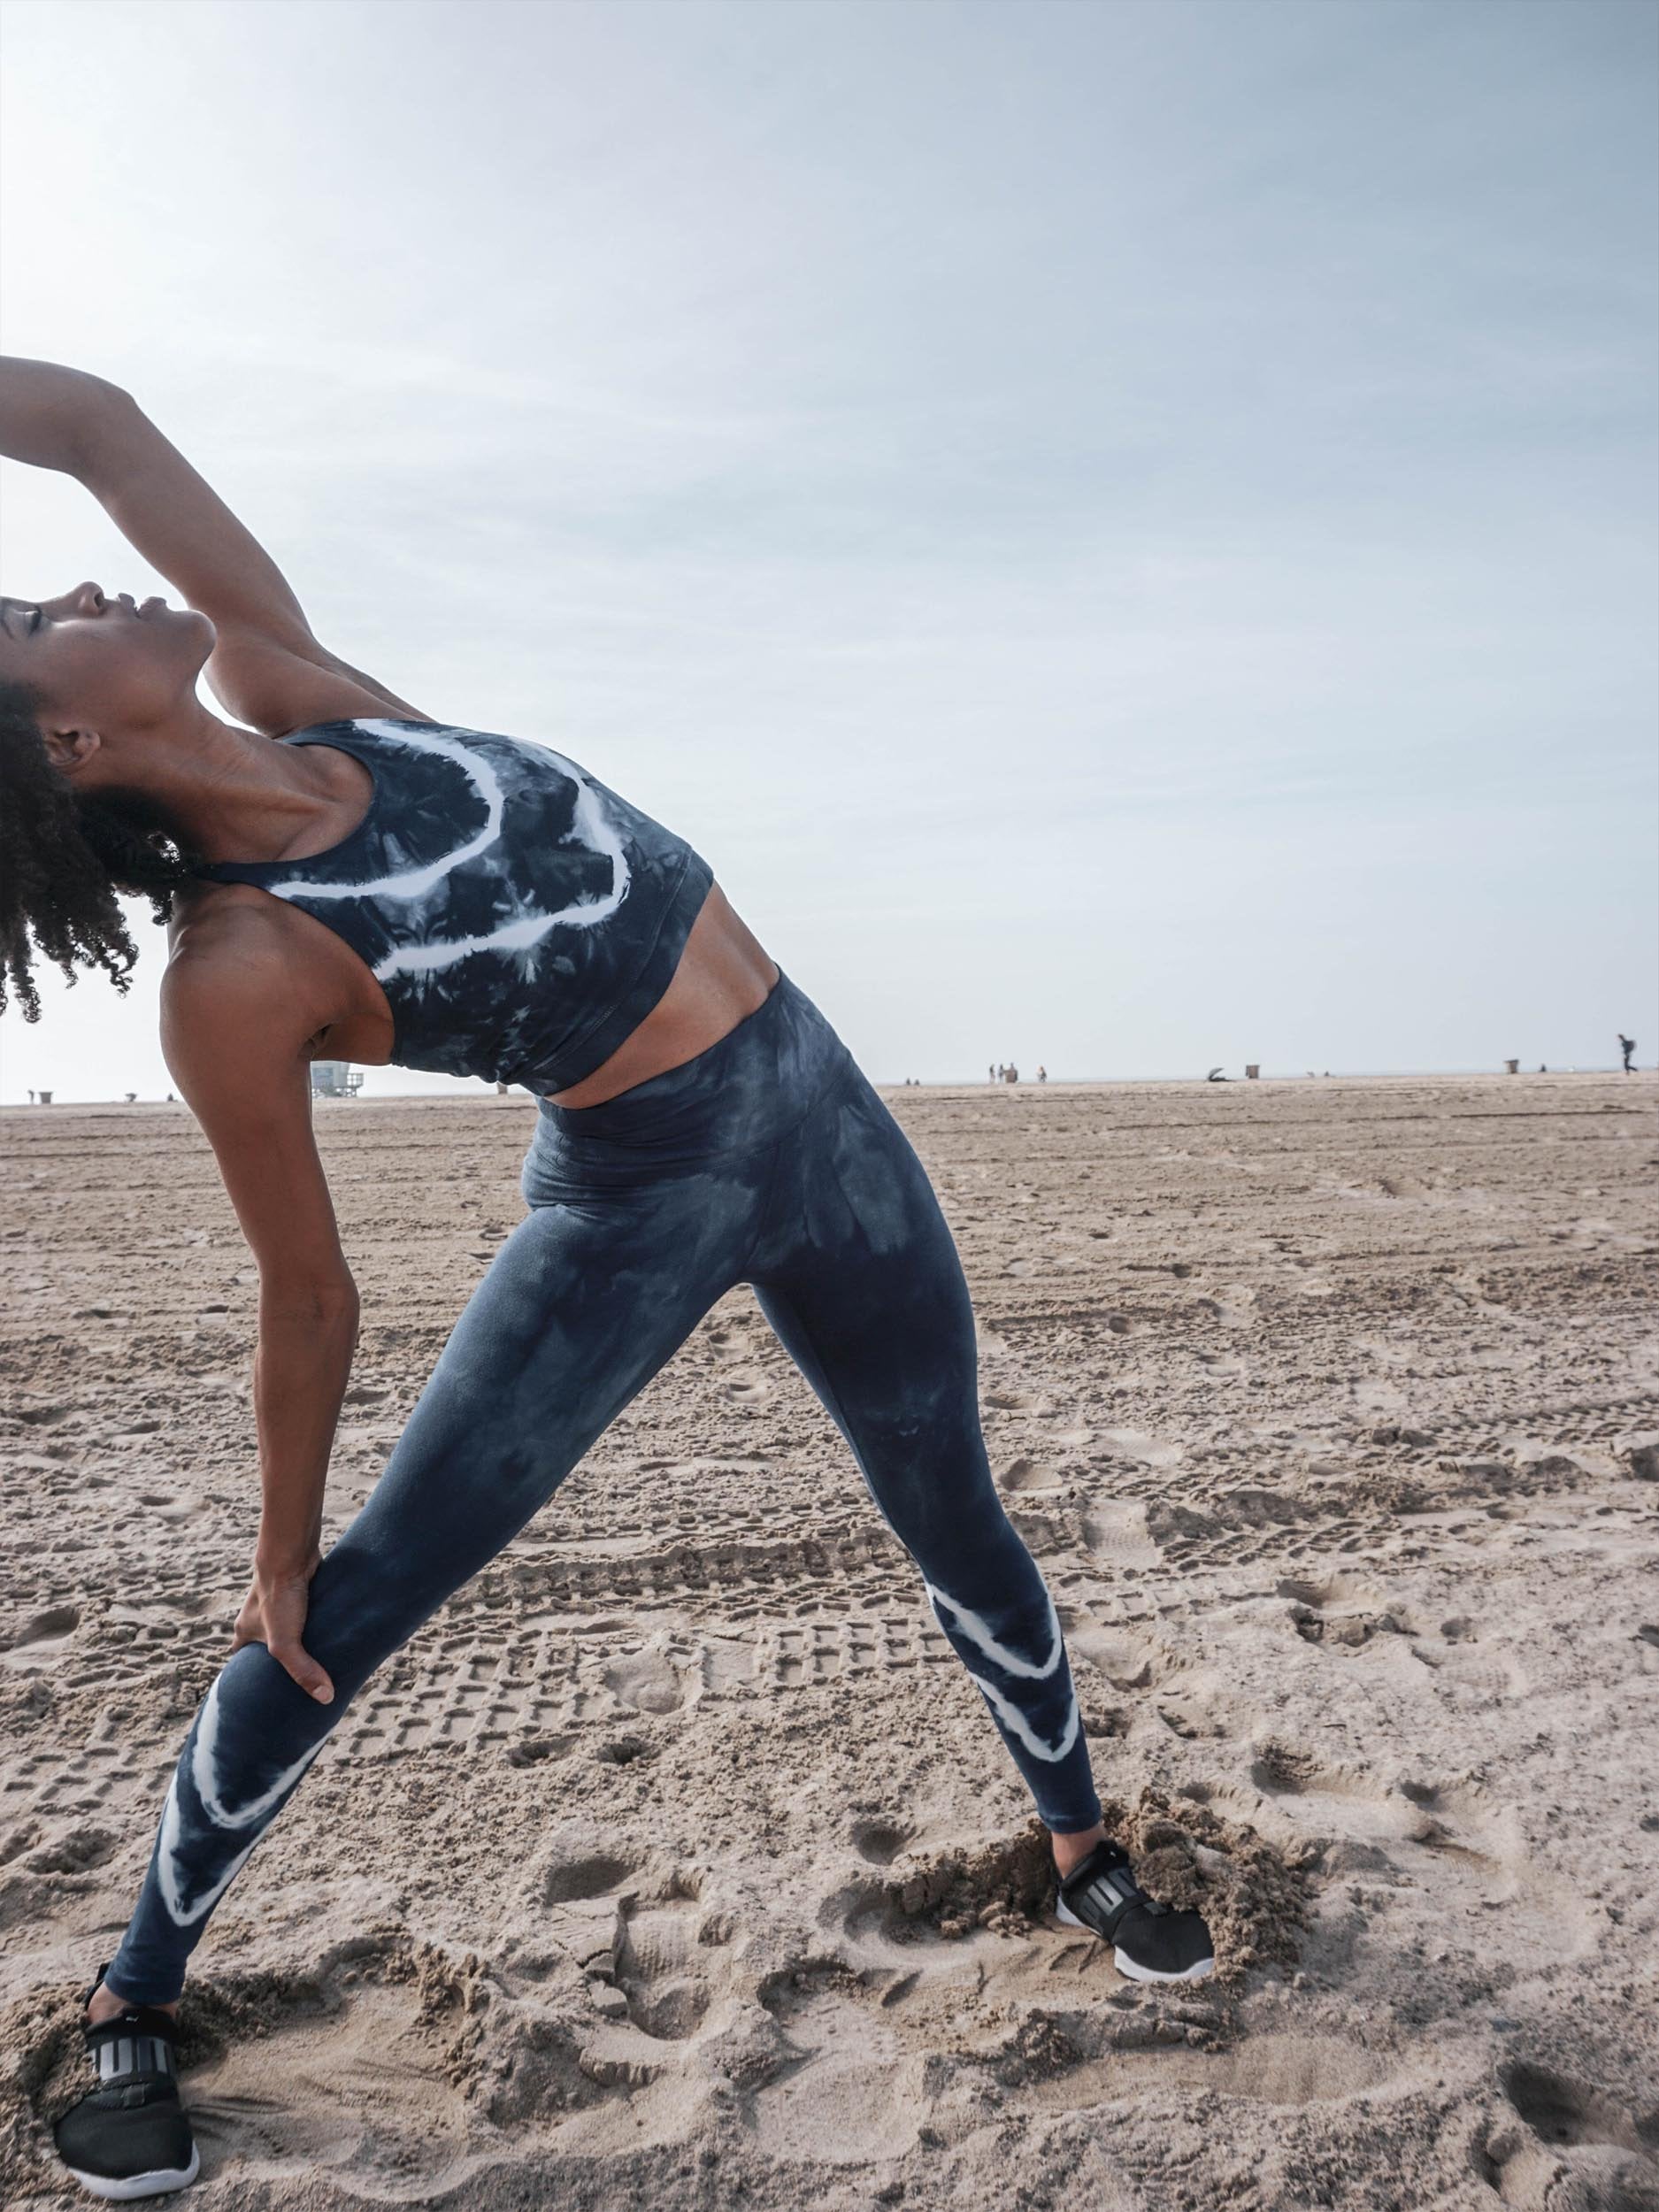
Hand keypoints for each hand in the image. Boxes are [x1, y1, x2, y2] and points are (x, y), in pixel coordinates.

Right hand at [230, 1553, 334, 1703]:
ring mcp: (278, 1602)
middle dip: (277, 1659)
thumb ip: (302, 1670)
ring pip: (286, 1627)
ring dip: (299, 1638)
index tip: (262, 1691)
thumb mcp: (285, 1643)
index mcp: (243, 1630)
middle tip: (294, 1677)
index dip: (247, 1675)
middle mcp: (257, 1616)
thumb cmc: (279, 1597)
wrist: (291, 1554)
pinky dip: (314, 1621)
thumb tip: (325, 1697)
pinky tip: (329, 1632)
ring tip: (316, 1658)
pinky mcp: (298, 1590)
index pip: (239, 1659)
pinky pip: (304, 1611)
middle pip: (264, 1643)